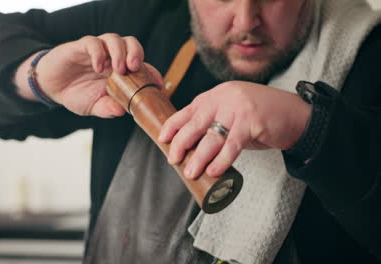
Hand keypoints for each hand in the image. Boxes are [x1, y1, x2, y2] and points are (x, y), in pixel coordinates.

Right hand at [15, 34, 162, 117]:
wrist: (51, 87)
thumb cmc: (76, 94)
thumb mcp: (94, 107)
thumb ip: (108, 109)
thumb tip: (121, 111)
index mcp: (120, 72)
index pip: (142, 66)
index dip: (152, 73)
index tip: (158, 86)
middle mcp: (111, 58)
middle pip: (132, 44)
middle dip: (137, 53)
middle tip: (134, 68)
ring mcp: (97, 51)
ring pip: (115, 39)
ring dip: (120, 52)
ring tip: (118, 69)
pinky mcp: (81, 47)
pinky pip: (93, 43)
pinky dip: (98, 53)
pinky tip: (98, 66)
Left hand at [158, 81, 310, 178]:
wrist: (298, 115)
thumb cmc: (263, 119)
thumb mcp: (234, 116)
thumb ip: (215, 124)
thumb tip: (192, 148)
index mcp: (217, 95)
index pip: (188, 110)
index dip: (173, 125)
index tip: (163, 139)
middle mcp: (225, 97)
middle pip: (195, 123)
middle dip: (181, 144)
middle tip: (174, 160)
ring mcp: (238, 107)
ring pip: (211, 137)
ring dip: (199, 157)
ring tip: (191, 172)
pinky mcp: (251, 120)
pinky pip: (231, 145)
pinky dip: (221, 160)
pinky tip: (214, 172)